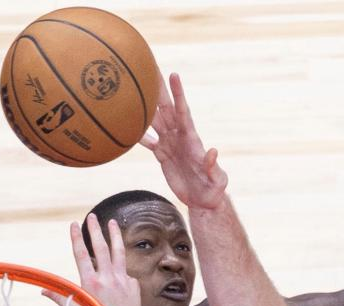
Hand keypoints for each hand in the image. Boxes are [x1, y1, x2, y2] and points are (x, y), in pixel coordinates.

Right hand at [67, 214, 150, 305]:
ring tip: (113, 223)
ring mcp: (124, 282)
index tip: (74, 224)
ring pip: (119, 253)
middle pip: (102, 248)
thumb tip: (43, 291)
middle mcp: (109, 279)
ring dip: (115, 236)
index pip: (82, 254)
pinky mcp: (134, 287)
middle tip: (92, 216)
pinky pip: (126, 274)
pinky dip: (120, 270)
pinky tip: (118, 273)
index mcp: (91, 284)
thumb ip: (61, 300)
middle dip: (96, 230)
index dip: (77, 238)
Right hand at [140, 73, 227, 210]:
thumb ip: (213, 166)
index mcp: (191, 139)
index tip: (173, 74)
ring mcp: (170, 144)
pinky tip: (126, 125)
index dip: (178, 93)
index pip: (183, 111)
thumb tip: (212, 151)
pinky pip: (148, 141)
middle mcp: (179, 137)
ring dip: (145, 103)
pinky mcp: (163, 155)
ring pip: (155, 119)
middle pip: (166, 107)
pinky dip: (138, 133)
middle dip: (158, 86)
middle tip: (148, 66)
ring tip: (133, 87)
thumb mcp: (217, 179)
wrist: (202, 200)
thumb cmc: (213, 189)